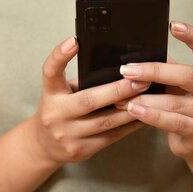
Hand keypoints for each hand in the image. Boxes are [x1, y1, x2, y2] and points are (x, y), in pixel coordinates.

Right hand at [30, 36, 146, 164]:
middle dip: (118, 90)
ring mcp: (68, 135)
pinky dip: (129, 126)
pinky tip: (144, 115)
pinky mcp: (82, 150)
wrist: (44, 146)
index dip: (60, 55)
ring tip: (149, 96)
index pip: (50, 72)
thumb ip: (82, 82)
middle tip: (141, 79)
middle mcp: (56, 114)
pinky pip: (111, 137)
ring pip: (105, 122)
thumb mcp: (62, 92)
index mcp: (51, 94)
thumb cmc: (60, 110)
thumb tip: (118, 68)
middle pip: (89, 100)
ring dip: (130, 108)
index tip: (74, 41)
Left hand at [116, 22, 192, 158]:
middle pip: (187, 75)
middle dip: (154, 72)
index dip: (192, 35)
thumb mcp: (179, 83)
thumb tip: (135, 55)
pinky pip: (175, 122)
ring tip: (123, 96)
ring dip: (146, 99)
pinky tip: (135, 111)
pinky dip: (152, 116)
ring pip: (176, 102)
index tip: (173, 24)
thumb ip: (166, 68)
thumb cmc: (184, 103)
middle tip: (127, 70)